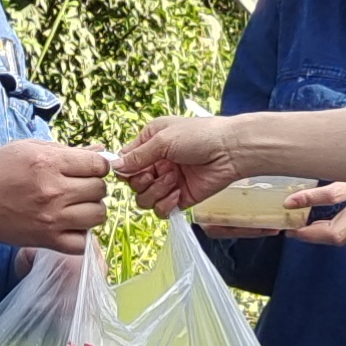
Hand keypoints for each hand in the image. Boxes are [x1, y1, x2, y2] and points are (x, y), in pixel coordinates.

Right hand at [0, 137, 112, 249]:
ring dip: (91, 210)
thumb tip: (101, 150)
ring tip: (76, 206)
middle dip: (93, 186)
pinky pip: (82, 243)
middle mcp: (53, 191)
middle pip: (100, 189)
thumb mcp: (28, 147)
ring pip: (98, 215)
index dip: (99, 166)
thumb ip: (65, 149)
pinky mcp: (46, 240)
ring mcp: (52, 218)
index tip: (88, 169)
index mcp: (49, 163)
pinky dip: (80, 235)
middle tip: (78, 187)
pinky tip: (69, 226)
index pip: (98, 165)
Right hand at [113, 116, 241, 212]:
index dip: (124, 169)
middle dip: (141, 181)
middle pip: (132, 183)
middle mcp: (157, 163)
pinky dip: (164, 204)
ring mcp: (168, 182)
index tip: (129, 171)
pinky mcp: (179, 198)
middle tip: (156, 173)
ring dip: (155, 191)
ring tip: (173, 180)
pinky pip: (159, 210)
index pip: (125, 161)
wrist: (230, 151)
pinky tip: (177, 193)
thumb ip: (138, 156)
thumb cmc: (199, 136)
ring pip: (143, 199)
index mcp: (150, 143)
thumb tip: (114, 167)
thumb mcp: (163, 139)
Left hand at [291, 183, 345, 245]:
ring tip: (302, 229)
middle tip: (292, 230)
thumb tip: (320, 155)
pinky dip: (342, 230)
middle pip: (337, 233)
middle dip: (310, 235)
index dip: (309, 199)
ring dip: (321, 235)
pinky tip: (329, 225)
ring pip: (345, 236)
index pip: (334, 194)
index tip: (289, 201)